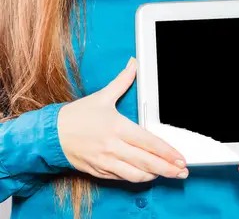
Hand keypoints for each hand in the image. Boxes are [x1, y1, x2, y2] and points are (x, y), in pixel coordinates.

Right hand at [58, 57, 187, 182]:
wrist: (51, 135)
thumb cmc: (76, 116)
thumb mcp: (102, 96)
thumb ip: (122, 81)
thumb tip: (134, 63)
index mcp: (117, 128)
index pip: (148, 142)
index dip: (167, 152)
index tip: (180, 158)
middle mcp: (113, 147)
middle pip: (146, 162)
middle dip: (167, 168)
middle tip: (182, 172)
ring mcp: (106, 162)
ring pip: (136, 174)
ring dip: (154, 175)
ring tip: (168, 174)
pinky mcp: (99, 171)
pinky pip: (122, 178)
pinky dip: (137, 178)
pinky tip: (146, 175)